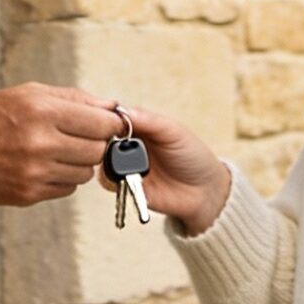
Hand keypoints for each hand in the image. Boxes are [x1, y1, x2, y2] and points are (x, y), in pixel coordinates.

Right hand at [0, 83, 122, 205]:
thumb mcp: (28, 93)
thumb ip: (73, 99)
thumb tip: (112, 107)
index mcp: (41, 111)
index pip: (102, 123)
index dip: (111, 124)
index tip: (109, 124)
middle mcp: (39, 143)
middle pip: (97, 150)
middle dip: (95, 143)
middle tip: (79, 136)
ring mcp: (34, 172)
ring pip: (85, 172)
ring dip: (78, 161)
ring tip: (56, 150)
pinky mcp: (29, 194)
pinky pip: (67, 188)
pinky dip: (62, 177)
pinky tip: (43, 165)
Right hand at [98, 105, 231, 233]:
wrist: (203, 192)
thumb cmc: (192, 156)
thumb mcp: (174, 131)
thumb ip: (149, 120)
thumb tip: (120, 111)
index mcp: (139, 126)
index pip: (112, 117)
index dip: (105, 117)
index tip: (103, 119)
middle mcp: (127, 144)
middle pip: (101, 137)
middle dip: (102, 138)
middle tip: (114, 141)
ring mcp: (125, 165)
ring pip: (100, 158)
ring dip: (108, 158)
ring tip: (125, 162)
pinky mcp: (124, 187)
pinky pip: (108, 181)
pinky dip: (113, 178)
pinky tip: (128, 177)